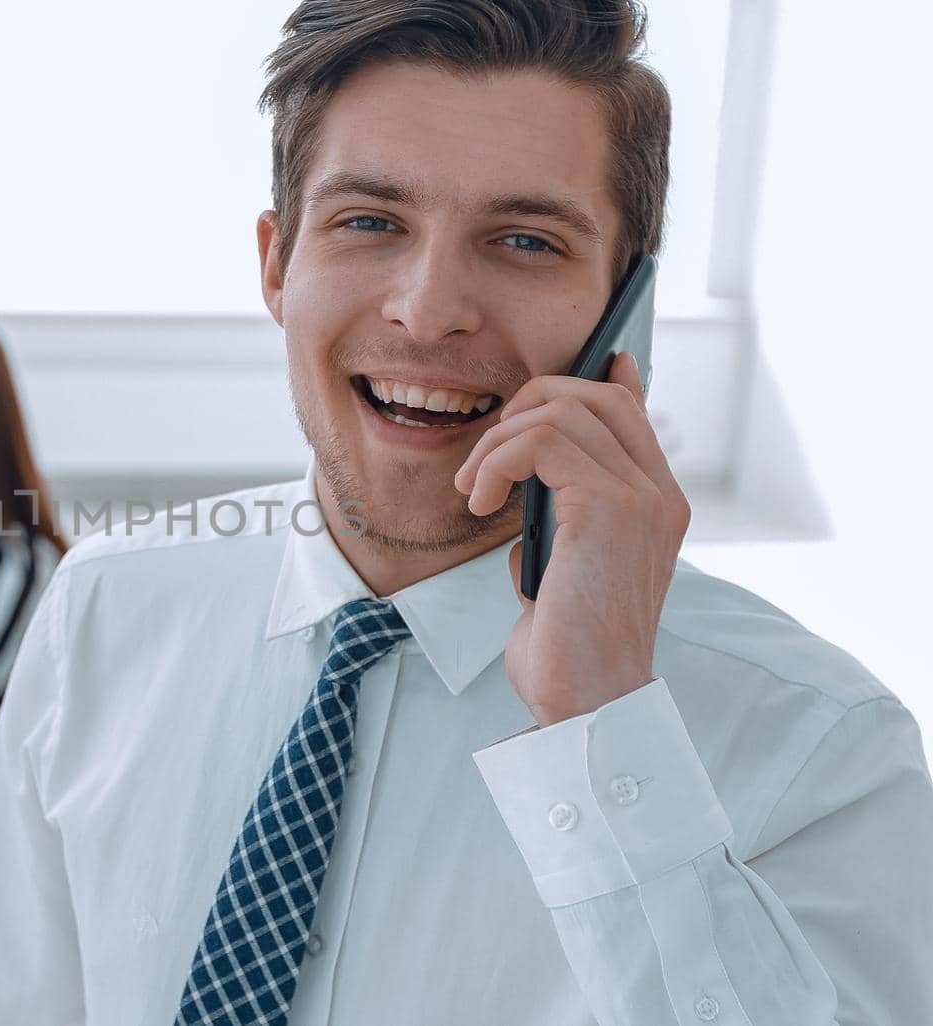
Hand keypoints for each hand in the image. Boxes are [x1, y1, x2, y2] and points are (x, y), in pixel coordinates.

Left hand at [453, 354, 689, 726]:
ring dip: (498, 441)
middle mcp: (659, 493)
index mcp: (654, 504)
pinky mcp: (609, 507)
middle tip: (484, 461)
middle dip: (525, 408)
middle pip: (594, 394)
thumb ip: (557, 518)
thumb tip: (528, 481)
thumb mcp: (558, 566)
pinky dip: (497, 461)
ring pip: (563, 408)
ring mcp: (640, 497)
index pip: (631, 412)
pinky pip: (542, 441)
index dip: (600, 378)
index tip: (577, 365)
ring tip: (474, 489)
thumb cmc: (565, 645)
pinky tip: (480, 500)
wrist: (587, 700)